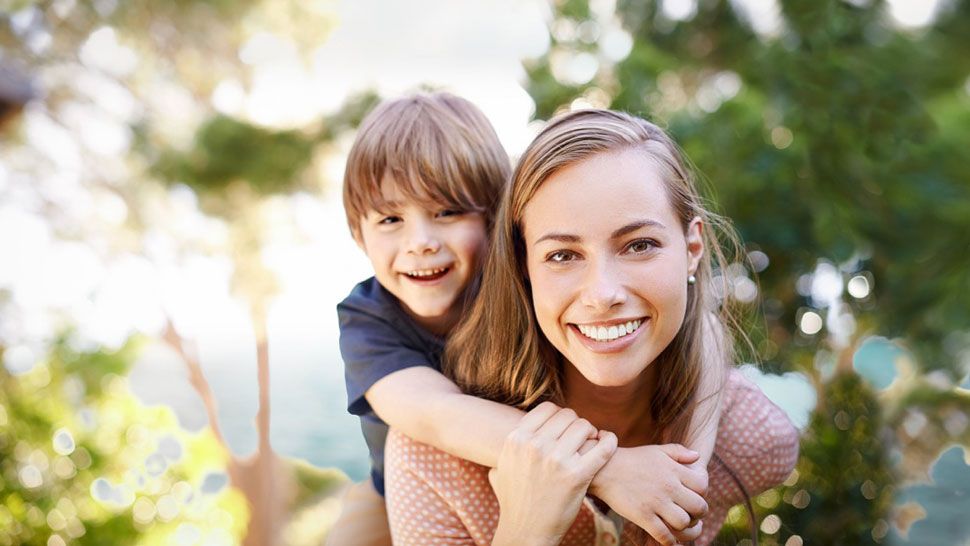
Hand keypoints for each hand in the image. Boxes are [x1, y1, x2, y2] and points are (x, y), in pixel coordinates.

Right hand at [489, 402, 616, 545]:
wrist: (525, 533)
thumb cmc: (515, 501)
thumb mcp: (502, 466)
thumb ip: (511, 444)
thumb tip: (513, 424)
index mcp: (517, 439)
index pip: (548, 409)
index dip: (561, 416)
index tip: (565, 428)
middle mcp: (534, 446)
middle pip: (568, 415)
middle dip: (576, 425)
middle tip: (581, 438)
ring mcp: (556, 460)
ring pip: (584, 426)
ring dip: (591, 433)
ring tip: (591, 444)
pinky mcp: (577, 476)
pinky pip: (603, 447)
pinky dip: (610, 441)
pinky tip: (608, 442)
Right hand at [590, 444, 708, 545]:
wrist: (604, 469)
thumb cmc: (632, 459)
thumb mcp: (656, 450)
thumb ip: (678, 452)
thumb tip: (697, 456)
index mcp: (673, 470)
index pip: (702, 486)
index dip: (702, 494)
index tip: (694, 497)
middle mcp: (668, 486)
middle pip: (698, 507)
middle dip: (698, 514)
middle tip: (692, 515)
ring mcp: (655, 502)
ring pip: (683, 523)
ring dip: (684, 528)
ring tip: (679, 526)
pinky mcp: (642, 516)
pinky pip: (663, 534)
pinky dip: (669, 541)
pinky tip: (668, 539)